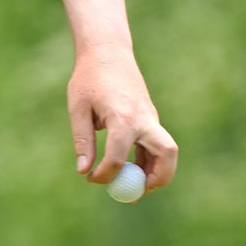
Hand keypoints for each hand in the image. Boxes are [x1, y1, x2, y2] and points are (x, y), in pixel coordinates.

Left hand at [67, 46, 178, 195]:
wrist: (107, 52)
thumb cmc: (89, 78)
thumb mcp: (78, 108)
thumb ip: (82, 140)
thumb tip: (84, 171)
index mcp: (122, 116)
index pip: (118, 156)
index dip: (106, 174)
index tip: (92, 179)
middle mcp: (144, 118)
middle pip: (167, 154)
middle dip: (156, 179)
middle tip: (135, 193)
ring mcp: (151, 118)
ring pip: (167, 151)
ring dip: (155, 172)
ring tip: (129, 184)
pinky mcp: (150, 118)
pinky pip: (156, 145)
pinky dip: (148, 160)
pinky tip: (129, 167)